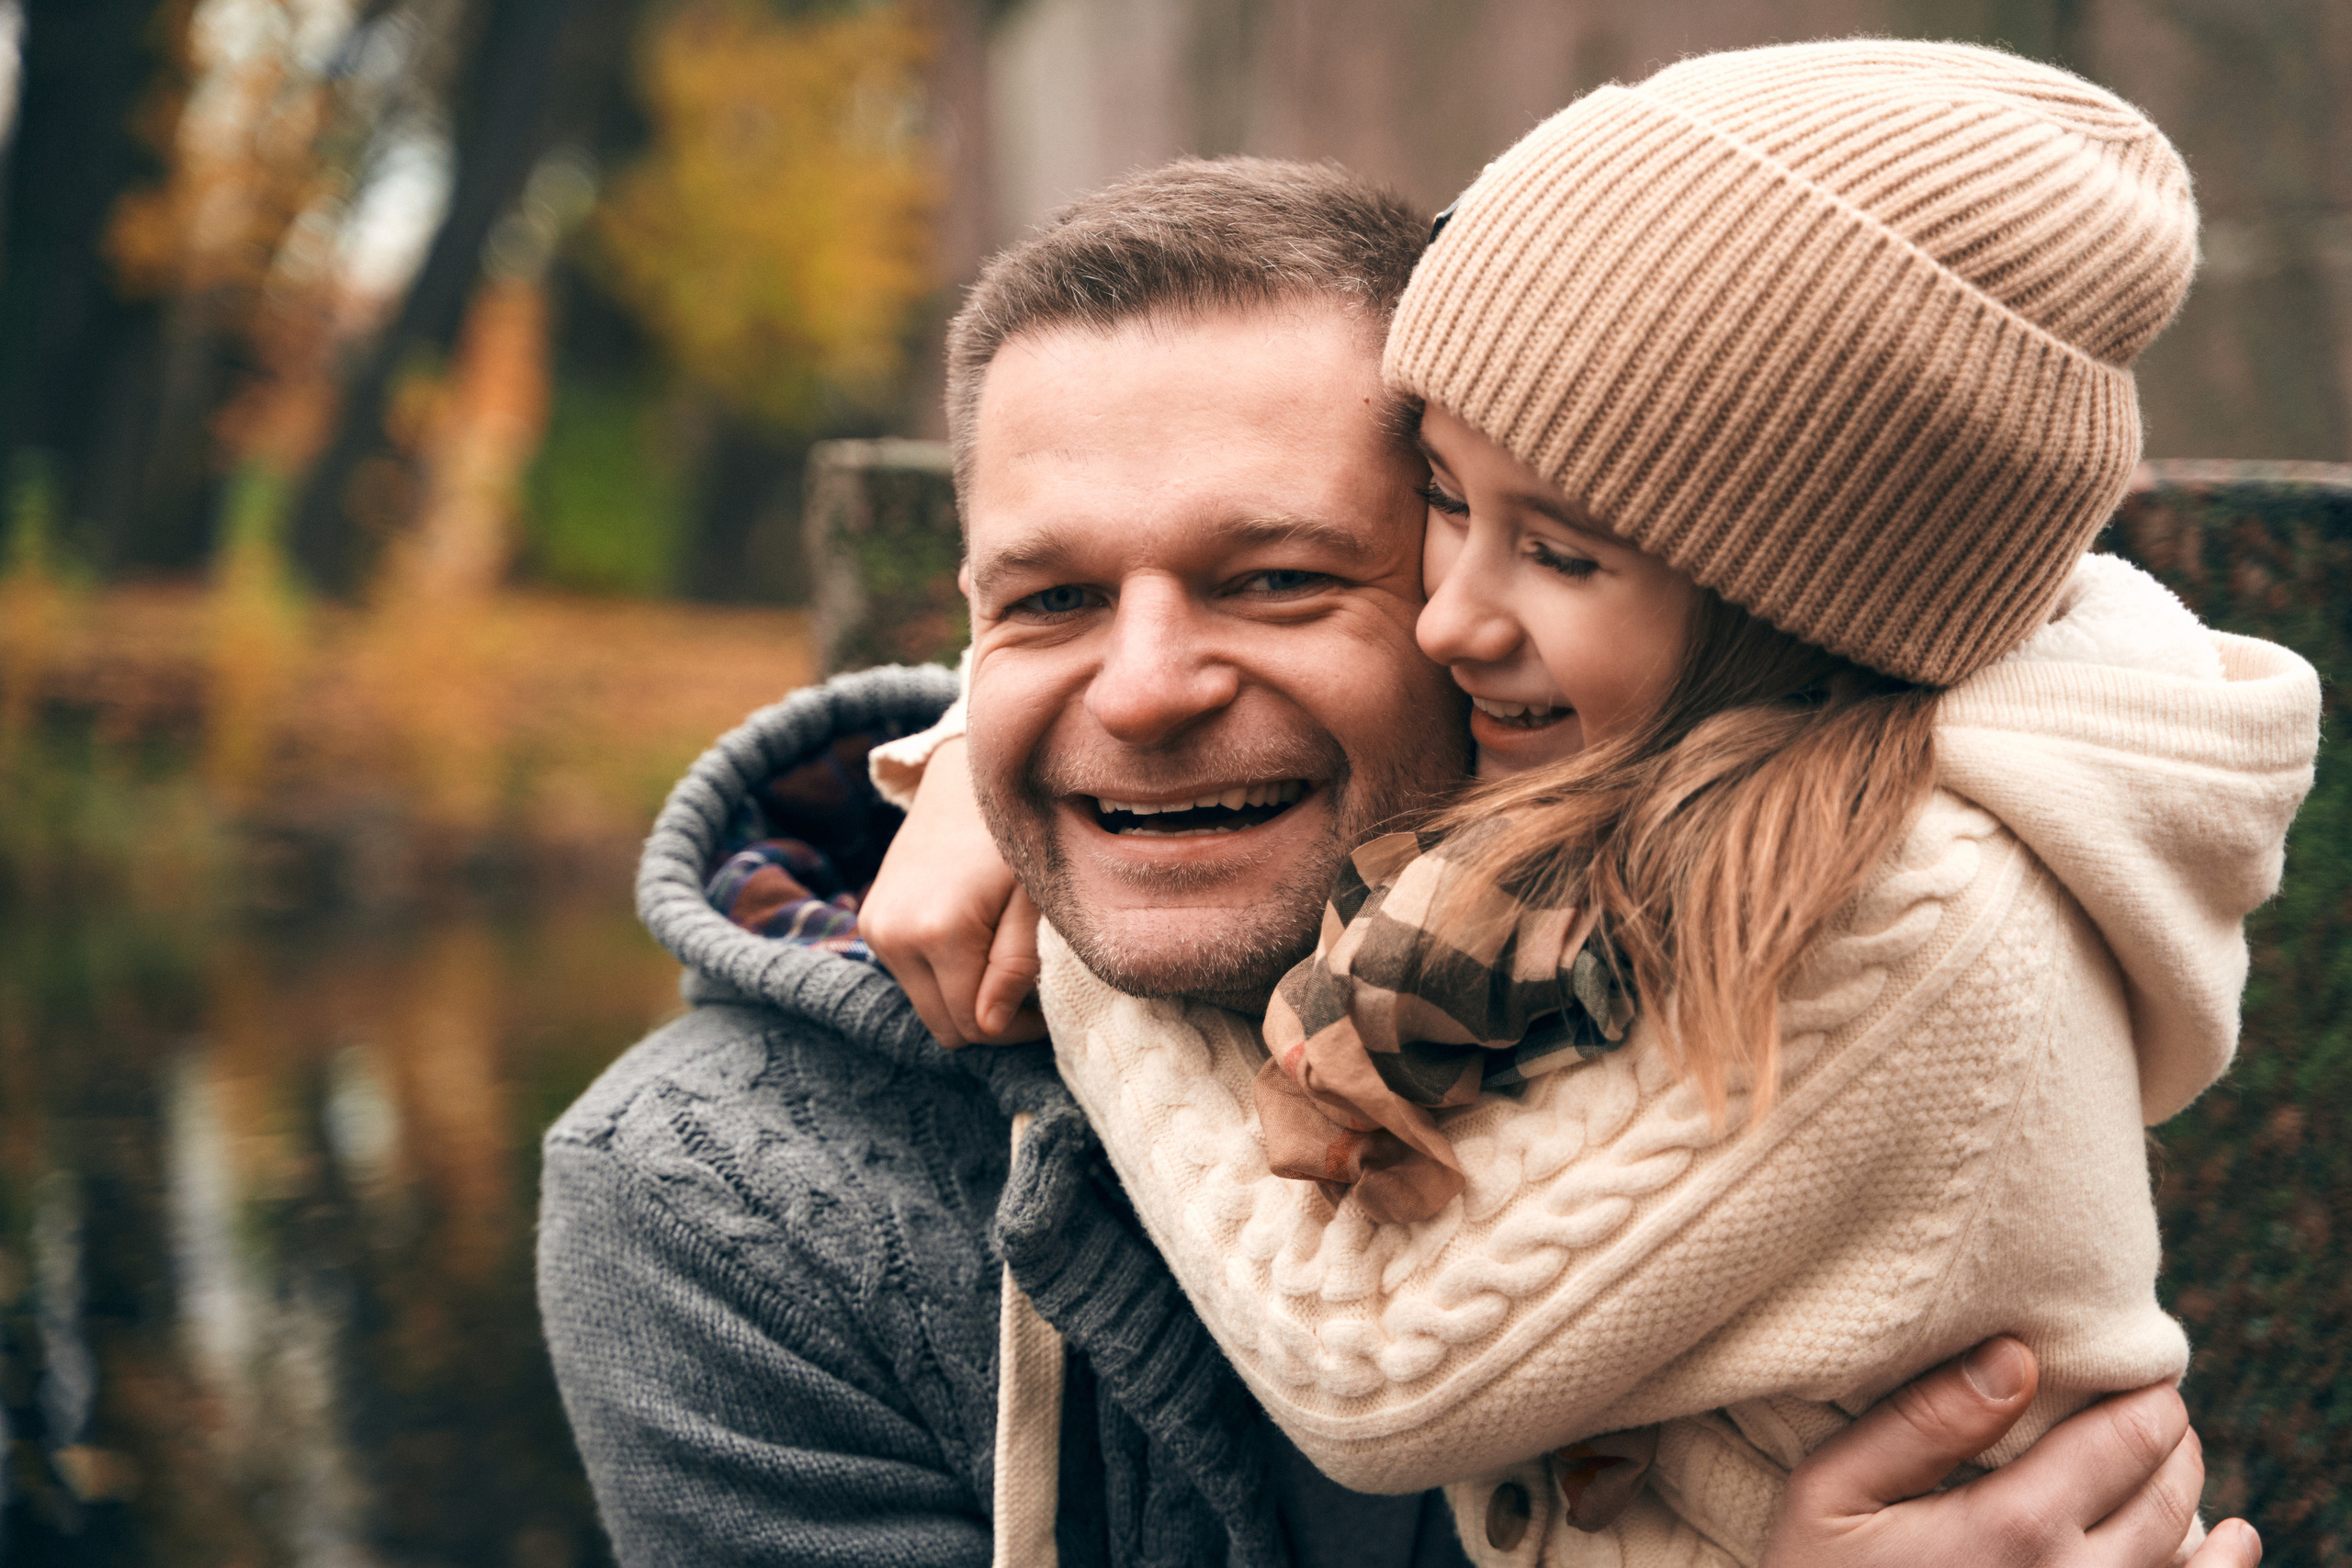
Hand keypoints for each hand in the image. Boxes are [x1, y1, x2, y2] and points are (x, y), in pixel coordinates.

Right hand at [862, 738, 1047, 1047]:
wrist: (963, 776)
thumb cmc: (1013, 833)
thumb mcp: (1033, 896)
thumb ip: (1016, 963)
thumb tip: (991, 1026)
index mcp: (939, 931)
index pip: (974, 1025)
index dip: (1016, 1028)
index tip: (1046, 1005)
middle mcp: (893, 936)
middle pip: (943, 1024)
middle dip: (989, 1018)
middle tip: (1027, 987)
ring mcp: (875, 929)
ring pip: (926, 1004)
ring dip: (964, 996)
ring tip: (1002, 957)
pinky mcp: (870, 921)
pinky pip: (910, 976)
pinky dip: (943, 974)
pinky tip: (974, 941)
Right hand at [1763, 1337, 2257, 1567]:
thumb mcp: (1832, 1493)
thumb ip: (1922, 1423)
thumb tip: (2016, 1355)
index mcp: (2014, 1528)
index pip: (2124, 1441)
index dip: (2146, 1399)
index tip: (2144, 1374)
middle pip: (2166, 1498)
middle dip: (2171, 1443)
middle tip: (2159, 1410)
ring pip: (2189, 1562)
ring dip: (2196, 1502)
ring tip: (2185, 1463)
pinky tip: (2230, 1547)